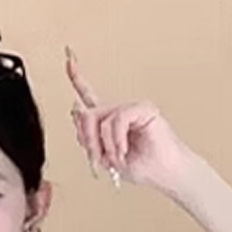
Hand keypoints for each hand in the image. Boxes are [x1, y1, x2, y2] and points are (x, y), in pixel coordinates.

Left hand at [64, 46, 194, 194]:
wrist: (163, 173)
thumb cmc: (141, 167)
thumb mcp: (105, 157)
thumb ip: (89, 138)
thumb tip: (76, 111)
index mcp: (109, 122)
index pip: (90, 97)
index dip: (78, 78)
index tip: (68, 58)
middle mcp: (119, 111)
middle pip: (89, 114)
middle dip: (89, 141)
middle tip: (98, 159)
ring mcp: (131, 108)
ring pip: (102, 119)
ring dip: (106, 145)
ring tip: (118, 157)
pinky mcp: (143, 108)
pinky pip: (117, 119)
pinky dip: (116, 139)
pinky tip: (124, 150)